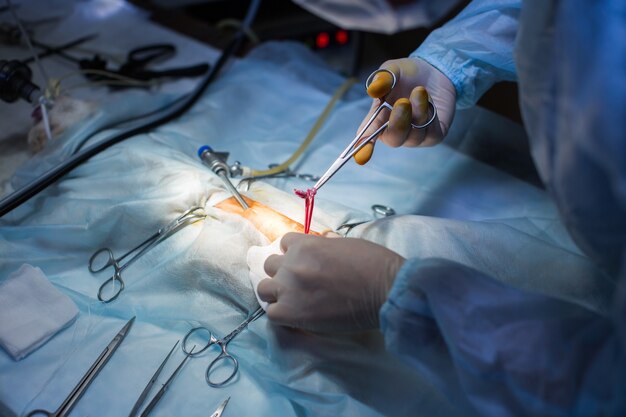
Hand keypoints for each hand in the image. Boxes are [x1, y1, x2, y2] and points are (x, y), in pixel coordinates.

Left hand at [257, 233, 404, 331]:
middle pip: (270, 265)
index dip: (294, 253)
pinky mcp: (291, 312)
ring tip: (293, 301)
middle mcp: (291, 264)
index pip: (284, 243)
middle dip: (283, 272)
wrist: (384, 290)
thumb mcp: (347, 243)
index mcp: (305, 244)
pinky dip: (282, 315)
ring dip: (277, 293)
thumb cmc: (373, 263)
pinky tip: (296, 316)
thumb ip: (326, 244)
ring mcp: (289, 288)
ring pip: (264, 289)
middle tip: (300, 283)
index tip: (304, 263)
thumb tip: (322, 243)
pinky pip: (272, 313)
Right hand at [355, 57, 455, 162]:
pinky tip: (430, 102)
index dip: (364, 148)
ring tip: (420, 91)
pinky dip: (431, 117)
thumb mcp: (392, 69)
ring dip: (418, 113)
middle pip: (394, 139)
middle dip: (398, 123)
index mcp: (378, 120)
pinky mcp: (433, 136)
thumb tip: (373, 90)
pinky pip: (432, 134)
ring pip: (415, 135)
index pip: (368, 137)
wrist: (434, 71)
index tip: (361, 158)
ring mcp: (414, 137)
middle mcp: (395, 132)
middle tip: (403, 101)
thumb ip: (382, 78)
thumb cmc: (407, 74)